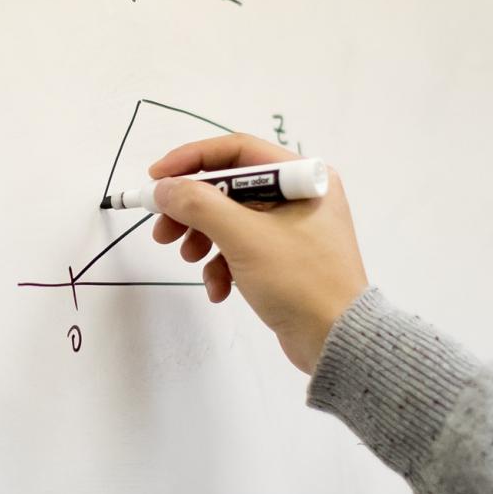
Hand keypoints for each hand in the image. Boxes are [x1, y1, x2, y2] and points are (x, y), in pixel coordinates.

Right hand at [149, 133, 368, 374]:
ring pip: (231, 219)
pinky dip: (224, 265)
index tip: (156, 178)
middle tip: (163, 231)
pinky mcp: (284, 258)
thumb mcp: (244, 237)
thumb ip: (198, 205)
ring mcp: (292, 228)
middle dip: (192, 209)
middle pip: (229, 187)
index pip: (237, 151)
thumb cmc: (299, 280)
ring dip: (203, 239)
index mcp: (303, 177)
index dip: (191, 160)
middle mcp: (300, 195)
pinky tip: (219, 289)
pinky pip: (243, 248)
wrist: (336, 341)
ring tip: (189, 260)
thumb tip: (163, 188)